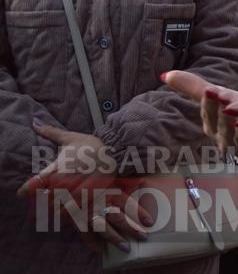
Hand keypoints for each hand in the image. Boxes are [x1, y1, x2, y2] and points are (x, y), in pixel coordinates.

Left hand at [16, 124, 149, 252]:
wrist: (116, 148)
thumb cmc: (90, 144)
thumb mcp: (70, 137)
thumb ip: (51, 132)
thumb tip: (35, 122)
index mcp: (61, 164)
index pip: (37, 181)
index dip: (27, 190)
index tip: (22, 193)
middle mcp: (70, 176)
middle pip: (47, 199)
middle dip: (43, 203)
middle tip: (43, 203)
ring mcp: (82, 186)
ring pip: (62, 207)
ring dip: (57, 210)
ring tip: (57, 208)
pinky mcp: (93, 193)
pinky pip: (78, 209)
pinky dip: (72, 213)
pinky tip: (71, 211)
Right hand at [162, 70, 237, 168]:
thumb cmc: (236, 115)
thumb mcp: (217, 98)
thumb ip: (193, 87)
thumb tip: (165, 74)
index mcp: (212, 126)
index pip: (207, 114)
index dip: (209, 102)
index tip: (209, 89)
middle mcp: (224, 139)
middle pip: (222, 125)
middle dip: (223, 110)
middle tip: (223, 95)